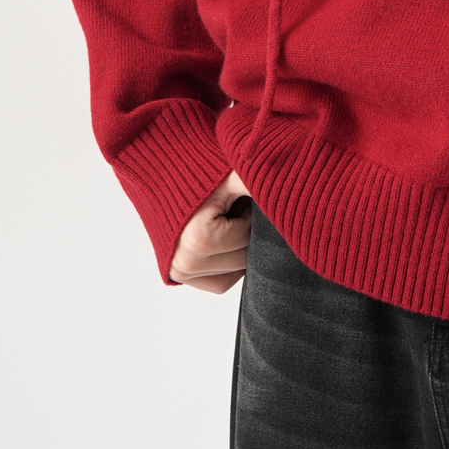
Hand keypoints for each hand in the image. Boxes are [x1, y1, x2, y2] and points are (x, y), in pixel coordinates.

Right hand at [168, 171, 252, 292]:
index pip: (249, 237)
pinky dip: (230, 264)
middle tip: (235, 207)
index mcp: (199, 240)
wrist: (157, 168)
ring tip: (225, 218)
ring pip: (236, 272)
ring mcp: (180, 273)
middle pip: (244, 257)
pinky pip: (221, 282)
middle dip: (247, 231)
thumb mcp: (229, 172)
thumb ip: (256, 181)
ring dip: (239, 246)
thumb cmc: (195, 167)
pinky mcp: (179, 276)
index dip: (251, 213)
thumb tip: (290, 182)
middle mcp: (186, 263)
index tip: (238, 197)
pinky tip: (224, 237)